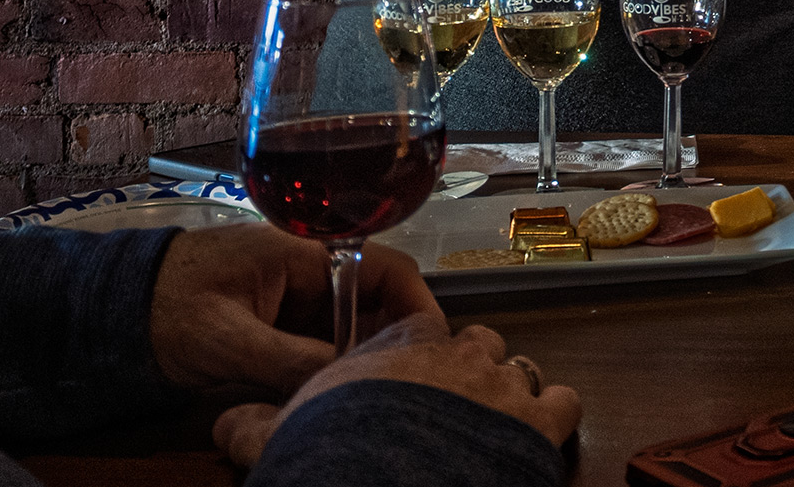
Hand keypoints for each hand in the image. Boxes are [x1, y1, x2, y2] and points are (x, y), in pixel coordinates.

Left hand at [149, 223, 441, 394]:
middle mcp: (310, 268)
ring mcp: (297, 295)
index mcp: (303, 251)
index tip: (428, 344)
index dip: (414, 303)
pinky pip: (325, 340)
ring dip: (360, 355)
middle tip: (394, 378)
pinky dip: (333, 364)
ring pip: (353, 325)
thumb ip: (287, 357)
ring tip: (367, 388)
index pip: (383, 268)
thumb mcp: (225, 338)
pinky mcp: (283, 320)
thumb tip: (345, 378)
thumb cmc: (161, 308)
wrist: (107, 311)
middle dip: (389, 337)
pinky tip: (333, 390)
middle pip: (375, 299)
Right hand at [213, 314, 581, 466]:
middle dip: (466, 364)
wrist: (392, 484)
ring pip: (522, 366)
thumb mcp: (285, 434)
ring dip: (509, 388)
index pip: (414, 322)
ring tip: (494, 416)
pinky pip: (564, 402)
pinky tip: (541, 429)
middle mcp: (463, 354)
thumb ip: (256, 423)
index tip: (404, 369)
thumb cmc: (340, 450)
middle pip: (475, 341)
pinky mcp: (541, 423)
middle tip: (450, 397)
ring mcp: (507, 385)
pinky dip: (557, 413)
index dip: (412, 345)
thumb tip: (228, 424)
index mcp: (405, 344)